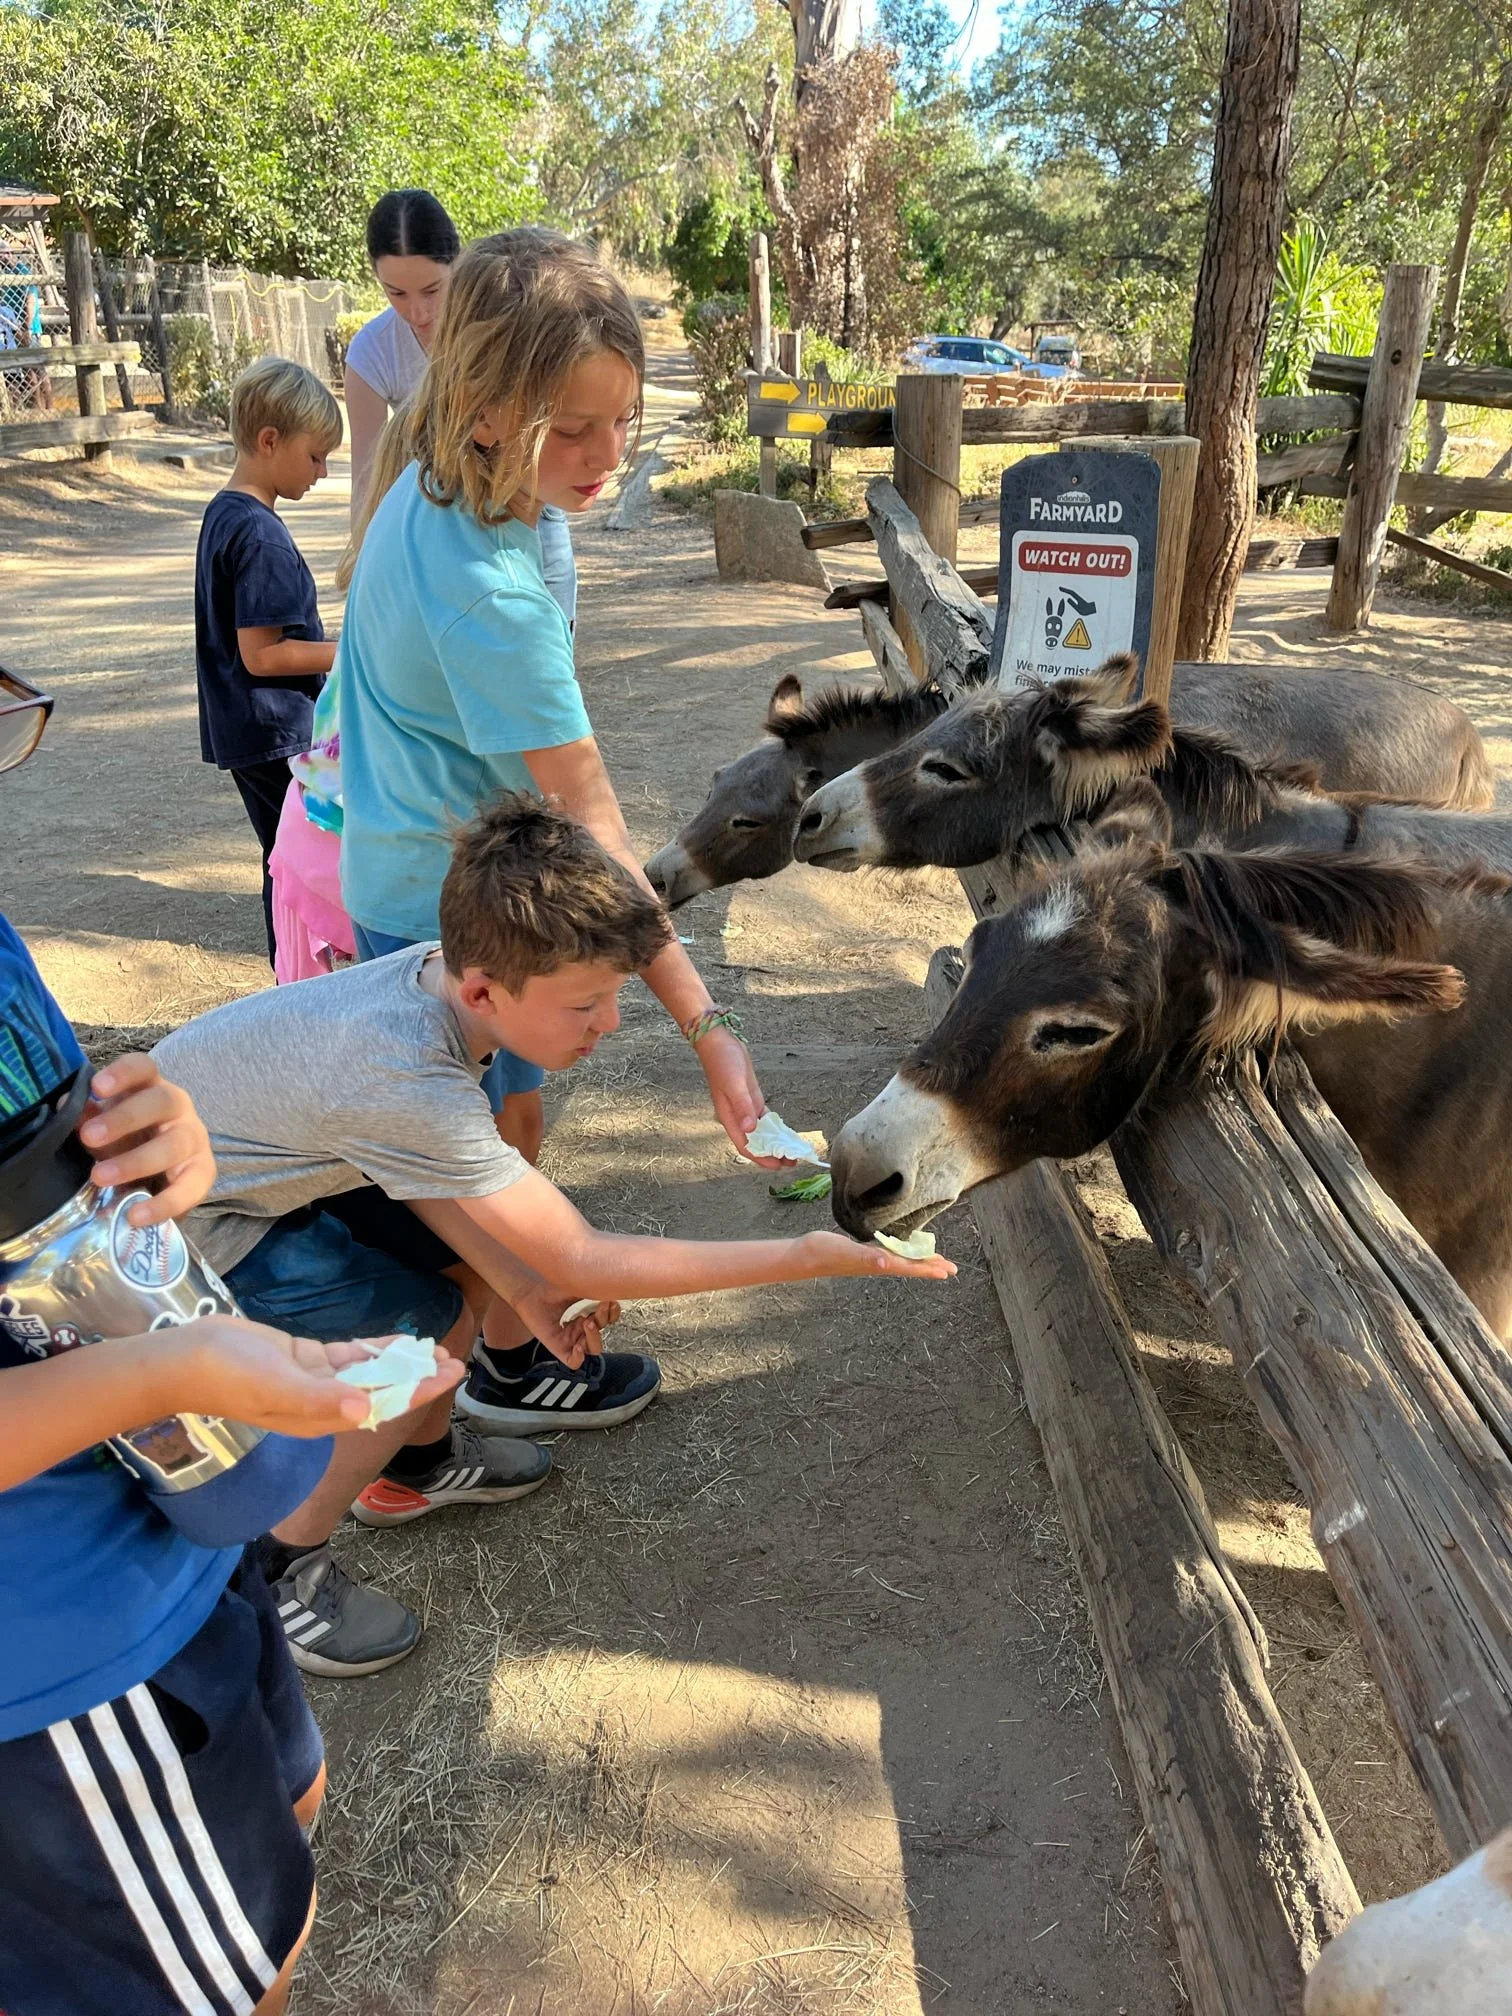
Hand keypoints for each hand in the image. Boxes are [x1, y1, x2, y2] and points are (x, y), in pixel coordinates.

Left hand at [81, 1055, 216, 1224]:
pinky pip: (189, 1188)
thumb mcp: (106, 1127)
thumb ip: (88, 1118)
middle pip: (160, 1102)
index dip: (123, 1074)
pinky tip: (135, 1215)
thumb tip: (64, 1106)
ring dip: (135, 1162)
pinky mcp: (203, 1172)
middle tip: (88, 1136)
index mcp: (150, 1087)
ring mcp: (194, 1139)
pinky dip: (163, 1204)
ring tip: (100, 1177)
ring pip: (173, 1145)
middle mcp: (177, 1107)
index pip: (143, 1068)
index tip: (97, 1087)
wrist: (166, 1170)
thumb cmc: (129, 1139)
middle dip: (124, 1119)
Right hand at [164, 1316, 463, 1435]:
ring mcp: (312, 1381)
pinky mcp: (301, 1359)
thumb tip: (364, 1409)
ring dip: (398, 1363)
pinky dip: (371, 1349)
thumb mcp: (277, 1388)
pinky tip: (395, 1342)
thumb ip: (320, 1400)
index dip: (418, 1390)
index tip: (450, 1375)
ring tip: (432, 1351)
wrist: (184, 1360)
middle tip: (453, 1360)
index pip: (383, 1404)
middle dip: (417, 1377)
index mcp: (321, 1418)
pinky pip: (346, 1356)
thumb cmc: (229, 1378)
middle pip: (382, 1390)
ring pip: (367, 1372)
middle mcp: (323, 1403)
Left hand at [519, 1288, 620, 1368]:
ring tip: (587, 1323)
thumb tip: (610, 1286)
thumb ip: (590, 1289)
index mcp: (588, 1316)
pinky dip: (579, 1357)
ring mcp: (571, 1341)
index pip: (608, 1320)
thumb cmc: (549, 1291)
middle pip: (603, 1332)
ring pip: (593, 1349)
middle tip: (600, 1307)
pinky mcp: (558, 1349)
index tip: (610, 1302)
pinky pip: (574, 1362)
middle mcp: (581, 1330)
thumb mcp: (574, 1288)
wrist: (528, 1295)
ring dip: (594, 1337)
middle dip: (604, 1320)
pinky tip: (577, 1347)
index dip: (612, 1314)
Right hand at [697, 1026, 783, 1164]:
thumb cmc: (722, 1061)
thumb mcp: (734, 1083)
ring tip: (791, 1152)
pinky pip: (764, 1119)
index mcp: (730, 1117)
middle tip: (792, 1162)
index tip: (778, 1166)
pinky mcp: (751, 1098)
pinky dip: (774, 1128)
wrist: (718, 1041)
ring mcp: (745, 1108)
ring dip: (775, 1143)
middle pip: (756, 1143)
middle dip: (772, 1155)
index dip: (761, 1159)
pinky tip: (784, 1134)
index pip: (746, 1146)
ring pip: (761, 1133)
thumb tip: (750, 1128)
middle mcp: (737, 1117)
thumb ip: (742, 1106)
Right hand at [799, 1230, 956, 1281]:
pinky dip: (902, 1252)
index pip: (909, 1267)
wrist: (804, 1256)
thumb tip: (886, 1263)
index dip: (929, 1268)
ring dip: (918, 1261)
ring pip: (901, 1261)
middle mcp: (877, 1264)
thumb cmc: (824, 1252)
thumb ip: (866, 1257)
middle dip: (930, 1266)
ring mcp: (870, 1260)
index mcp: (877, 1264)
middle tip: (950, 1268)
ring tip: (933, 1260)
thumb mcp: (846, 1252)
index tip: (948, 1270)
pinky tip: (902, 1249)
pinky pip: (889, 1254)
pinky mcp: (862, 1253)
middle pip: (909, 1266)